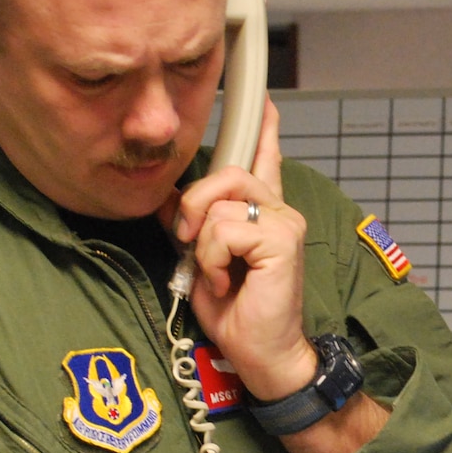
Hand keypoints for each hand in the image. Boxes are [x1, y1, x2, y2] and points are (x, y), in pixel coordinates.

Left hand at [162, 97, 315, 402]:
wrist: (262, 354)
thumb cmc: (238, 315)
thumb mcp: (202, 262)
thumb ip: (192, 227)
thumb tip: (167, 202)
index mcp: (264, 213)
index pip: (266, 158)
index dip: (264, 128)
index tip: (262, 97)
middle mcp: (279, 211)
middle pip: (228, 171)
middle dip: (196, 205)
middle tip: (190, 241)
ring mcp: (284, 223)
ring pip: (220, 203)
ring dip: (203, 244)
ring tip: (216, 274)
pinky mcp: (282, 240)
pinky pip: (225, 229)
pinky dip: (212, 259)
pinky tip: (225, 282)